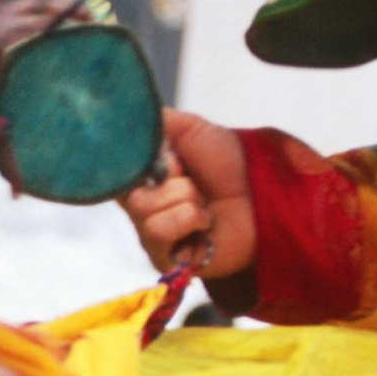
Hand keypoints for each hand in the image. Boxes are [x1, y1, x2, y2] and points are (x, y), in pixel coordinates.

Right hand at [124, 109, 253, 283]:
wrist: (260, 192)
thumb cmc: (226, 163)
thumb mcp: (189, 128)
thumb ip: (154, 121)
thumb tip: (127, 115)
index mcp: (140, 179)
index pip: (116, 175)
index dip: (145, 164)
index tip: (174, 159)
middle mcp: (141, 210)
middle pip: (134, 199)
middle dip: (174, 184)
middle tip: (195, 183)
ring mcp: (153, 237)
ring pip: (148, 218)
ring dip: (186, 203)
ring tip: (205, 205)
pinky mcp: (168, 260)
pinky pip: (160, 236)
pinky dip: (189, 221)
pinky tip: (205, 224)